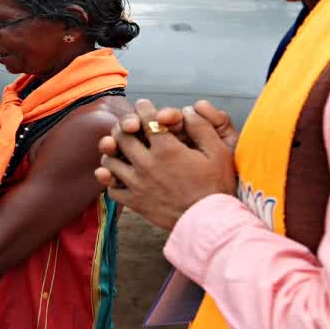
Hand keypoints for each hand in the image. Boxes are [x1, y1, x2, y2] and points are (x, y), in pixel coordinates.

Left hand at [94, 99, 236, 230]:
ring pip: (110, 160)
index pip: (146, 120)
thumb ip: (202, 127)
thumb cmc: (217, 187)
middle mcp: (147, 164)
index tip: (144, 105)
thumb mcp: (219, 152)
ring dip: (113, 151)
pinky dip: (111, 179)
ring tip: (120, 147)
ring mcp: (137, 185)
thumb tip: (187, 110)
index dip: (143, 108)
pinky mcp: (135, 203)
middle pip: (121, 136)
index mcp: (167, 149)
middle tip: (129, 124)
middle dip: (124, 125)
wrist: (210, 223)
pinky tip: (119, 174)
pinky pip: (112, 187)